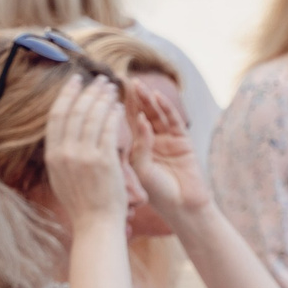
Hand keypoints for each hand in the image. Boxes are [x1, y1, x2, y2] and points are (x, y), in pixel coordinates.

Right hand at [41, 76, 131, 232]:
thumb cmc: (82, 204)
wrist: (96, 225)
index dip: (66, 95)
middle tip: (98, 79)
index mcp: (53, 155)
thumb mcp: (61, 177)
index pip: (57, 116)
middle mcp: (65, 152)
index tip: (75, 82)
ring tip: (111, 88)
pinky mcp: (104, 161)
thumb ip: (61, 154)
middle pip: (75, 111)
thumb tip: (61, 133)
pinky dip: (113, 115)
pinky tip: (119, 107)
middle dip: (87, 91)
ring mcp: (84, 156)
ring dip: (102, 98)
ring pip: (93, 117)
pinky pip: (109, 130)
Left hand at [126, 83, 207, 220]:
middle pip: (139, 113)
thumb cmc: (158, 194)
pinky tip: (157, 97)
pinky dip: (166, 109)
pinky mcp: (183, 141)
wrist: (183, 208)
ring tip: (137, 85)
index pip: (124, 122)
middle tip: (121, 80)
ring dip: (147, 99)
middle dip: (131, 97)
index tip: (104, 90)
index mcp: (136, 147)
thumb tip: (138, 119)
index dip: (116, 105)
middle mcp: (151, 140)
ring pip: (155, 114)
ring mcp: (167, 139)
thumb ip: (139, 145)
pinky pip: (173, 121)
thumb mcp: (141, 169)